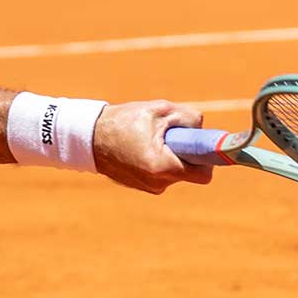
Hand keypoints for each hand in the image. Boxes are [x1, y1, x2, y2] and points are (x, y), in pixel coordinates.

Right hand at [92, 100, 214, 193]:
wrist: (88, 138)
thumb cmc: (123, 121)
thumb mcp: (160, 110)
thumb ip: (189, 117)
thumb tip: (202, 127)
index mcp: (162, 166)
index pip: (203, 173)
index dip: (209, 158)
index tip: (207, 145)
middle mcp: (158, 183)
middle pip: (191, 170)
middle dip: (188, 152)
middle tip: (173, 133)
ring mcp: (149, 187)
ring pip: (177, 171)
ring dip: (173, 155)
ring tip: (152, 137)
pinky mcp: (143, 185)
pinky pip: (163, 173)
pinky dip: (161, 160)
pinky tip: (143, 146)